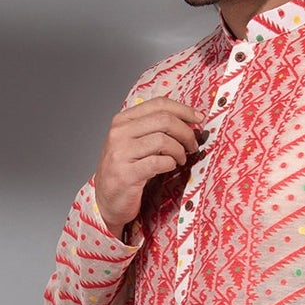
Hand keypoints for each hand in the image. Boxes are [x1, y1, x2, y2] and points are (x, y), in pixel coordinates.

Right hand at [94, 94, 206, 238]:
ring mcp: (121, 153)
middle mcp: (120, 133)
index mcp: (123, 120)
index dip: (183, 110)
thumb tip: (188, 120)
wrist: (105, 200)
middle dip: (186, 132)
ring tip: (180, 160)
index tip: (199, 118)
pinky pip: (159, 162)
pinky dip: (170, 164)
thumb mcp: (133, 142)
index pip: (158, 104)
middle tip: (192, 145)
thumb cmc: (124, 170)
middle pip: (164, 120)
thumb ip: (152, 128)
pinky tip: (169, 167)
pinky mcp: (127, 174)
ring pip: (163, 140)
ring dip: (179, 151)